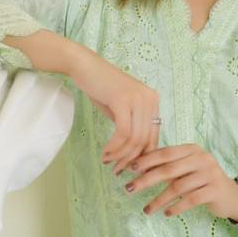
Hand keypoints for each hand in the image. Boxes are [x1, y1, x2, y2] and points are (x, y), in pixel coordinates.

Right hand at [64, 47, 160, 172]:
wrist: (84, 66)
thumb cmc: (100, 86)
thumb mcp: (121, 108)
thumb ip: (131, 126)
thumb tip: (134, 154)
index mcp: (153, 100)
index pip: (153, 136)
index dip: (142, 156)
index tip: (129, 168)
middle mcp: (151, 99)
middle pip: (145, 140)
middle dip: (130, 159)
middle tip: (117, 170)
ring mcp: (139, 99)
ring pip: (135, 139)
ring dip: (121, 155)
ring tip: (108, 162)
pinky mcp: (124, 101)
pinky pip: (123, 133)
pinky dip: (114, 147)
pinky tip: (106, 152)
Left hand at [121, 144, 237, 221]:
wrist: (231, 196)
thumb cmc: (202, 181)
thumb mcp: (187, 169)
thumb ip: (167, 166)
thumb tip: (136, 167)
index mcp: (192, 149)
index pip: (165, 153)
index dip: (147, 160)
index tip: (130, 169)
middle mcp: (202, 158)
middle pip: (169, 169)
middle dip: (146, 180)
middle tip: (129, 189)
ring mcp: (210, 174)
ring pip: (178, 187)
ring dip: (159, 199)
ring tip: (147, 210)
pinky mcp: (215, 190)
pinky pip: (190, 200)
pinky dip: (176, 207)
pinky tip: (166, 213)